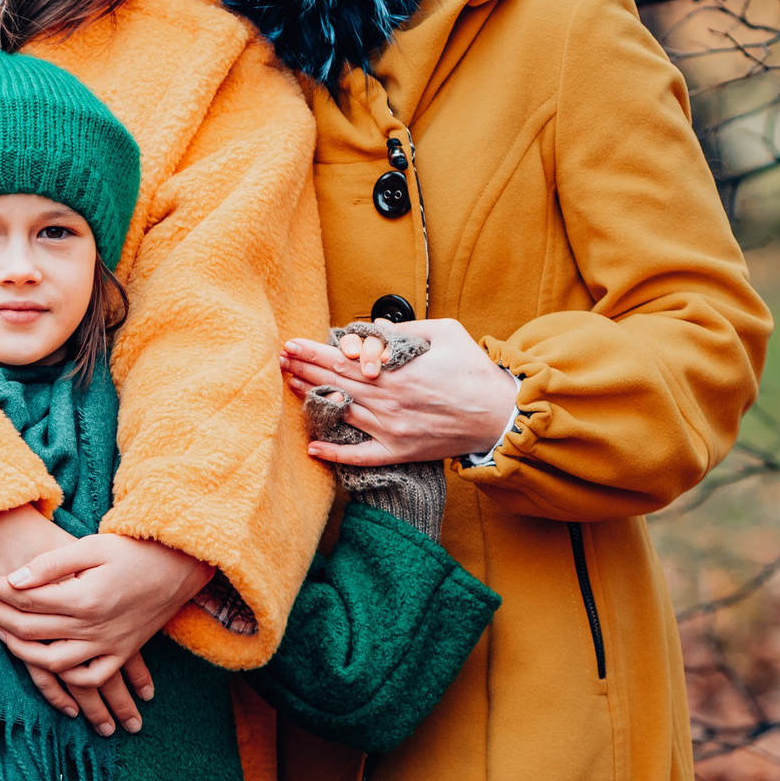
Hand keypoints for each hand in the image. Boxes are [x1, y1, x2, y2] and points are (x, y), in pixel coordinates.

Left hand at [0, 533, 212, 734]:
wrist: (181, 565)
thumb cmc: (134, 549)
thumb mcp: (92, 546)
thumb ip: (52, 564)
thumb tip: (13, 579)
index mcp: (83, 597)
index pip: (24, 599)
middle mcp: (93, 626)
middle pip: (30, 630)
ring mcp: (108, 644)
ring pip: (52, 662)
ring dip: (21, 651)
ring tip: (2, 633)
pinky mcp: (122, 652)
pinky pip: (89, 677)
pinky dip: (67, 679)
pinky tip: (50, 666)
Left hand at [280, 317, 518, 466]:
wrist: (499, 416)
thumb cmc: (475, 372)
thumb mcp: (447, 334)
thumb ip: (408, 328)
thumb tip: (375, 326)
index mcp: (398, 373)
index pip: (345, 360)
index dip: (315, 352)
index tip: (292, 344)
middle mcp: (390, 402)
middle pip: (337, 384)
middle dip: (305, 370)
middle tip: (279, 359)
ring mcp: (392, 430)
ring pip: (344, 413)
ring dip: (312, 399)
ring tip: (289, 385)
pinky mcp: (400, 451)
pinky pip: (361, 455)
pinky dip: (336, 453)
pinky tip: (312, 447)